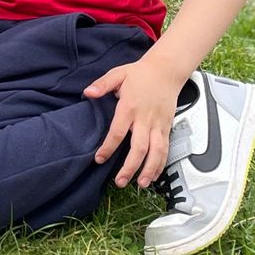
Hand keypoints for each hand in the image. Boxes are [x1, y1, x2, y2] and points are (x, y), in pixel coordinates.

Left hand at [86, 57, 190, 187]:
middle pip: (139, 147)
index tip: (99, 159)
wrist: (167, 70)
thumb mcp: (118, 74)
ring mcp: (158, 124)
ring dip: (149, 169)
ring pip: (156, 151)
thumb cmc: (140, 73)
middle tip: (120, 181)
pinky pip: (166, 149)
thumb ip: (103, 84)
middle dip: (130, 167)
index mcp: (130, 107)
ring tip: (140, 184)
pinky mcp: (167, 127)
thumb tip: (87, 93)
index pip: (118, 132)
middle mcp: (145, 119)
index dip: (108, 147)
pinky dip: (161, 164)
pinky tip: (153, 175)